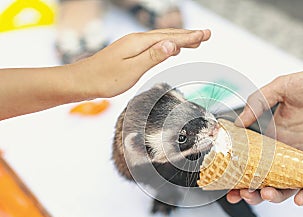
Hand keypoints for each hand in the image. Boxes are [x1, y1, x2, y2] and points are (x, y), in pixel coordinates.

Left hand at [69, 28, 210, 98]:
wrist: (81, 81)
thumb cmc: (104, 79)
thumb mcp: (131, 70)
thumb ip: (152, 57)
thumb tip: (171, 45)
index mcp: (139, 43)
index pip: (170, 38)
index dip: (190, 37)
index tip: (206, 35)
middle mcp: (137, 40)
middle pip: (168, 35)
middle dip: (188, 35)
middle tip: (206, 35)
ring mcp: (132, 45)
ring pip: (161, 39)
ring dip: (179, 40)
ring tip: (195, 41)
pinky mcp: (129, 52)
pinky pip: (154, 45)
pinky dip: (167, 45)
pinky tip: (170, 49)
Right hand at [227, 62, 302, 205]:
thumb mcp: (281, 87)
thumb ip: (258, 102)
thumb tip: (237, 123)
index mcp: (274, 136)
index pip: (253, 160)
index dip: (240, 174)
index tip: (229, 184)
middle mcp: (288, 151)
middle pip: (266, 178)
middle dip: (253, 191)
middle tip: (243, 194)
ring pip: (288, 186)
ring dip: (275, 195)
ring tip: (266, 193)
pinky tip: (299, 199)